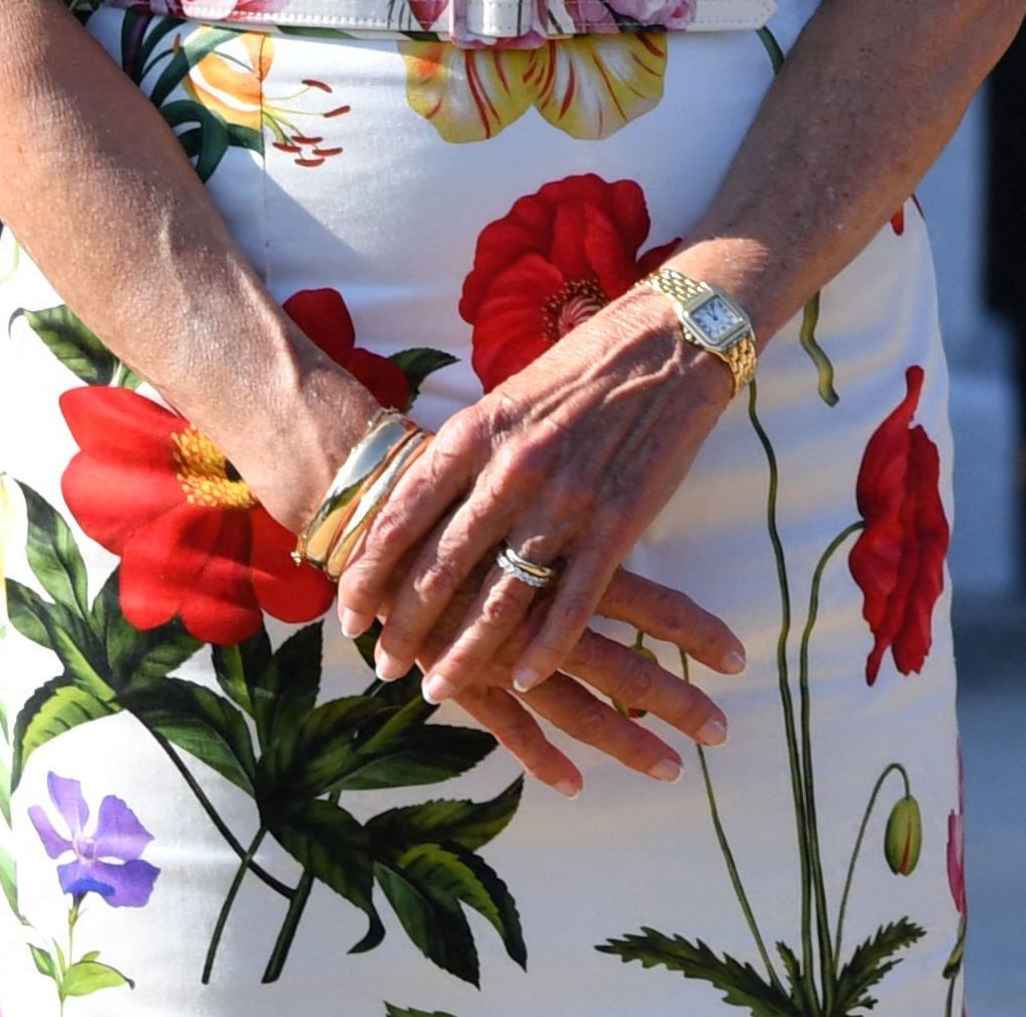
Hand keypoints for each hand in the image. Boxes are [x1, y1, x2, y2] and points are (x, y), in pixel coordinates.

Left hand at [326, 299, 749, 794]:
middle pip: (441, 569)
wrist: (676, 339)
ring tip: (440, 686)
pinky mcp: (621, 520)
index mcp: (476, 432)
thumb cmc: (585, 367)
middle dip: (406, 628)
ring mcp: (568, 499)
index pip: (399, 518)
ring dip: (465, 653)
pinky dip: (546, 648)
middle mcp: (512, 470)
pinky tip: (525, 679)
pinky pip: (573, 601)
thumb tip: (415, 508)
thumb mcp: (508, 397)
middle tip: (386, 664)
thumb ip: (466, 454)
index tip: (349, 615)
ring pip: (500, 598)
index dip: (367, 576)